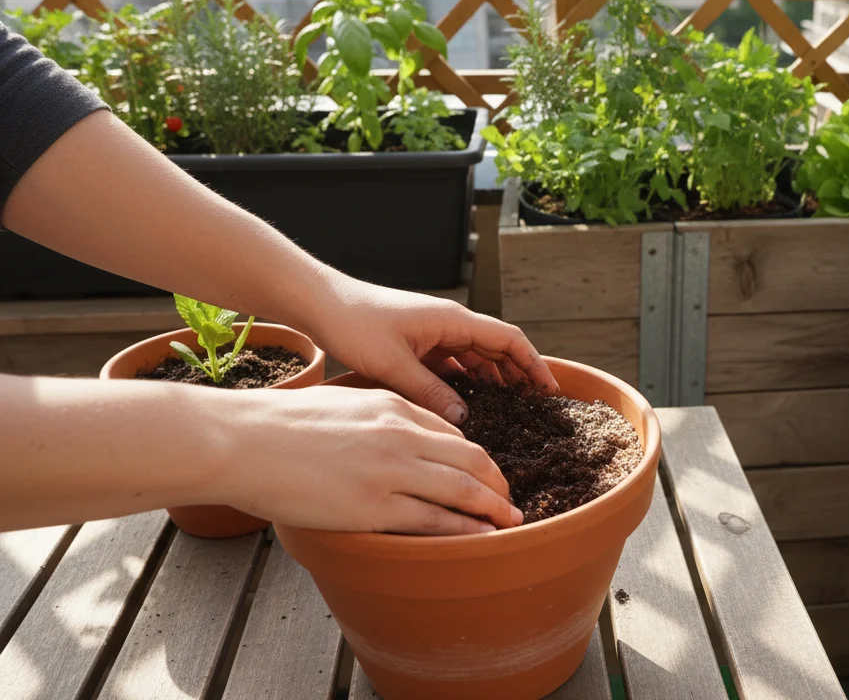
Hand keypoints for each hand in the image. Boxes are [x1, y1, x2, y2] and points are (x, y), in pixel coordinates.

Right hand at [221, 384, 524, 533]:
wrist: (243, 441)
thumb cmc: (280, 426)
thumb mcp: (343, 407)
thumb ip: (377, 420)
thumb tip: (396, 442)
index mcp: (393, 407)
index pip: (452, 433)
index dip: (477, 457)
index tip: (485, 473)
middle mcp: (400, 435)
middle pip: (472, 459)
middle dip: (498, 482)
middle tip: (509, 499)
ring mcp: (390, 471)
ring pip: (464, 489)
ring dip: (494, 508)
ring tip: (508, 521)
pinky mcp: (373, 507)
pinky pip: (435, 520)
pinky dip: (466, 529)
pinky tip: (482, 537)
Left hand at [308, 279, 558, 424]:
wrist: (321, 305)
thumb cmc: (355, 324)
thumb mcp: (393, 365)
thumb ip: (430, 393)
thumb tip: (465, 419)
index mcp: (453, 320)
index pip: (509, 339)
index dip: (533, 364)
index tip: (549, 391)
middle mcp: (450, 323)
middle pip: (498, 348)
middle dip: (519, 375)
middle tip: (534, 408)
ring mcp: (435, 333)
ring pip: (476, 357)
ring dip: (493, 380)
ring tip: (507, 410)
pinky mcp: (419, 343)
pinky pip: (454, 364)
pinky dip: (466, 382)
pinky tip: (467, 404)